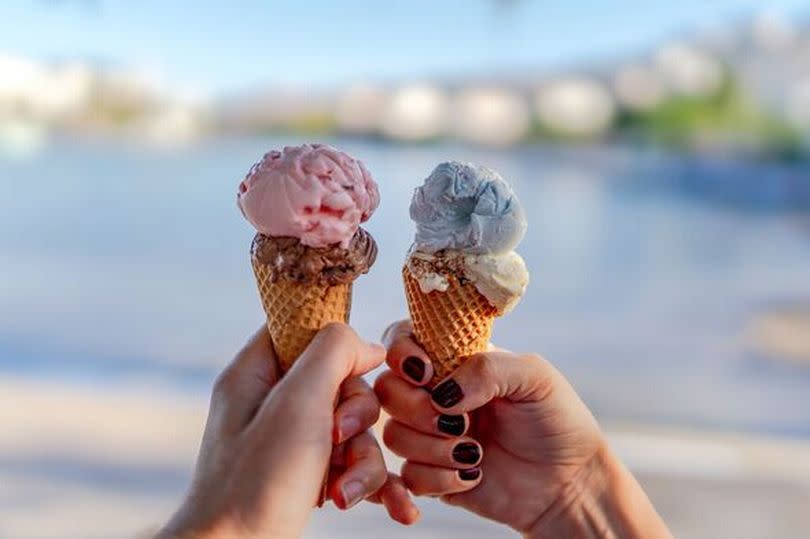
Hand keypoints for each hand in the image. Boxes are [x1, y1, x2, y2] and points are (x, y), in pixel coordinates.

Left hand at [159, 323, 418, 538]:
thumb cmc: (255, 485)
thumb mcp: (296, 403)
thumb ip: (333, 354)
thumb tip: (366, 344)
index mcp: (257, 374)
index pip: (304, 330)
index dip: (338, 346)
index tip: (354, 373)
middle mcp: (274, 405)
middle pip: (344, 384)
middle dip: (357, 419)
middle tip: (337, 439)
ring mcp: (292, 445)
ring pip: (356, 431)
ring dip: (365, 463)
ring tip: (345, 493)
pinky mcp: (310, 480)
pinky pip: (357, 468)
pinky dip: (376, 486)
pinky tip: (401, 510)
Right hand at [376, 320, 670, 538]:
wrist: (570, 482)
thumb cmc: (557, 420)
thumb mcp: (534, 376)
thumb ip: (487, 369)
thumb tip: (443, 393)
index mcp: (454, 361)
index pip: (403, 340)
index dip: (402, 353)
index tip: (428, 373)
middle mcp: (436, 394)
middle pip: (388, 390)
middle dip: (417, 408)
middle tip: (458, 422)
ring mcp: (431, 435)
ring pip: (395, 434)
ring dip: (433, 447)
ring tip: (474, 452)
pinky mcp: (432, 476)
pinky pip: (408, 476)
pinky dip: (439, 478)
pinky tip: (474, 475)